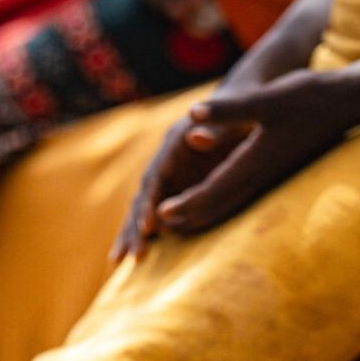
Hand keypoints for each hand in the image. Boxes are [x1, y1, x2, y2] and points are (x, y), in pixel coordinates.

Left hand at [111, 69, 351, 260]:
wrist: (350, 102)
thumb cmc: (311, 96)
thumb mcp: (268, 98)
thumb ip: (228, 109)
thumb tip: (191, 116)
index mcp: (253, 162)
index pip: (211, 192)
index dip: (184, 205)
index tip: (158, 216)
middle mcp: (260, 176)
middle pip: (216, 207)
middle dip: (186, 220)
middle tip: (154, 232)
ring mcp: (270, 177)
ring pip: (229, 205)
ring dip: (201, 217)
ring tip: (175, 226)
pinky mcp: (276, 171)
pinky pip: (242, 197)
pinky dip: (220, 205)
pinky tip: (213, 205)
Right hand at [111, 115, 248, 261]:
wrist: (239, 99)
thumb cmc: (241, 109)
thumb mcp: (233, 115)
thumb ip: (215, 129)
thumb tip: (196, 137)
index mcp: (175, 144)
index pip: (156, 177)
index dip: (150, 202)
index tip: (148, 227)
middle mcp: (165, 160)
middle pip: (143, 196)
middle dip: (134, 226)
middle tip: (129, 256)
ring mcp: (167, 174)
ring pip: (142, 207)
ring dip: (130, 233)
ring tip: (117, 261)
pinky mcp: (173, 186)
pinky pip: (154, 213)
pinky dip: (143, 234)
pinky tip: (132, 256)